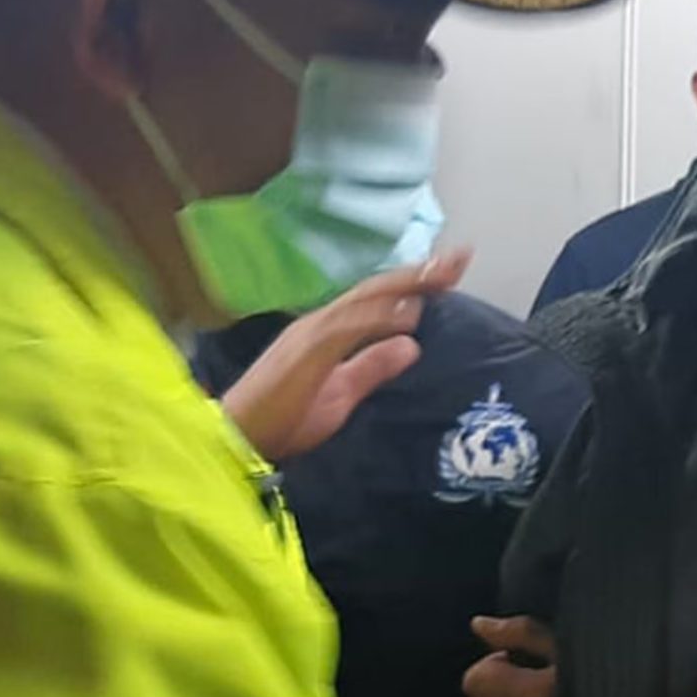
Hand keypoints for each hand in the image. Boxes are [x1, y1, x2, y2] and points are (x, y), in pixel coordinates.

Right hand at [221, 252, 469, 462]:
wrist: (235, 438)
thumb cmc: (282, 419)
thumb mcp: (342, 393)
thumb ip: (373, 367)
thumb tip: (413, 345)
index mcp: (328, 330)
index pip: (376, 300)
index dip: (413, 285)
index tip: (451, 272)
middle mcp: (321, 322)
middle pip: (376, 290)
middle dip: (419, 273)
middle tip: (461, 257)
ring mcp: (312, 333)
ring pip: (365, 300)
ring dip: (406, 285)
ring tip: (444, 274)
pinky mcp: (307, 351)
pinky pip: (347, 328)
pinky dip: (379, 318)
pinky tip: (409, 313)